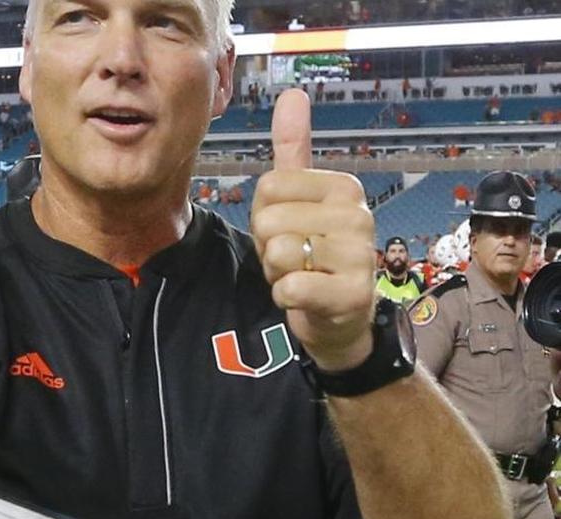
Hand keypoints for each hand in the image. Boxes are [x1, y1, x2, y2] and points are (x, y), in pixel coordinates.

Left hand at [250, 90, 374, 371]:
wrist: (338, 318)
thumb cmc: (312, 255)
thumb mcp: (300, 200)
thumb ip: (293, 148)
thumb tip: (293, 92)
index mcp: (344, 186)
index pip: (268, 187)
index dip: (265, 215)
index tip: (289, 230)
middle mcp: (358, 215)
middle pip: (267, 219)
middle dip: (267, 246)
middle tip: (294, 258)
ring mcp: (359, 255)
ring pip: (276, 252)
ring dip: (277, 273)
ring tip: (302, 275)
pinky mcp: (351, 295)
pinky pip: (290, 287)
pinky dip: (286, 297)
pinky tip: (307, 298)